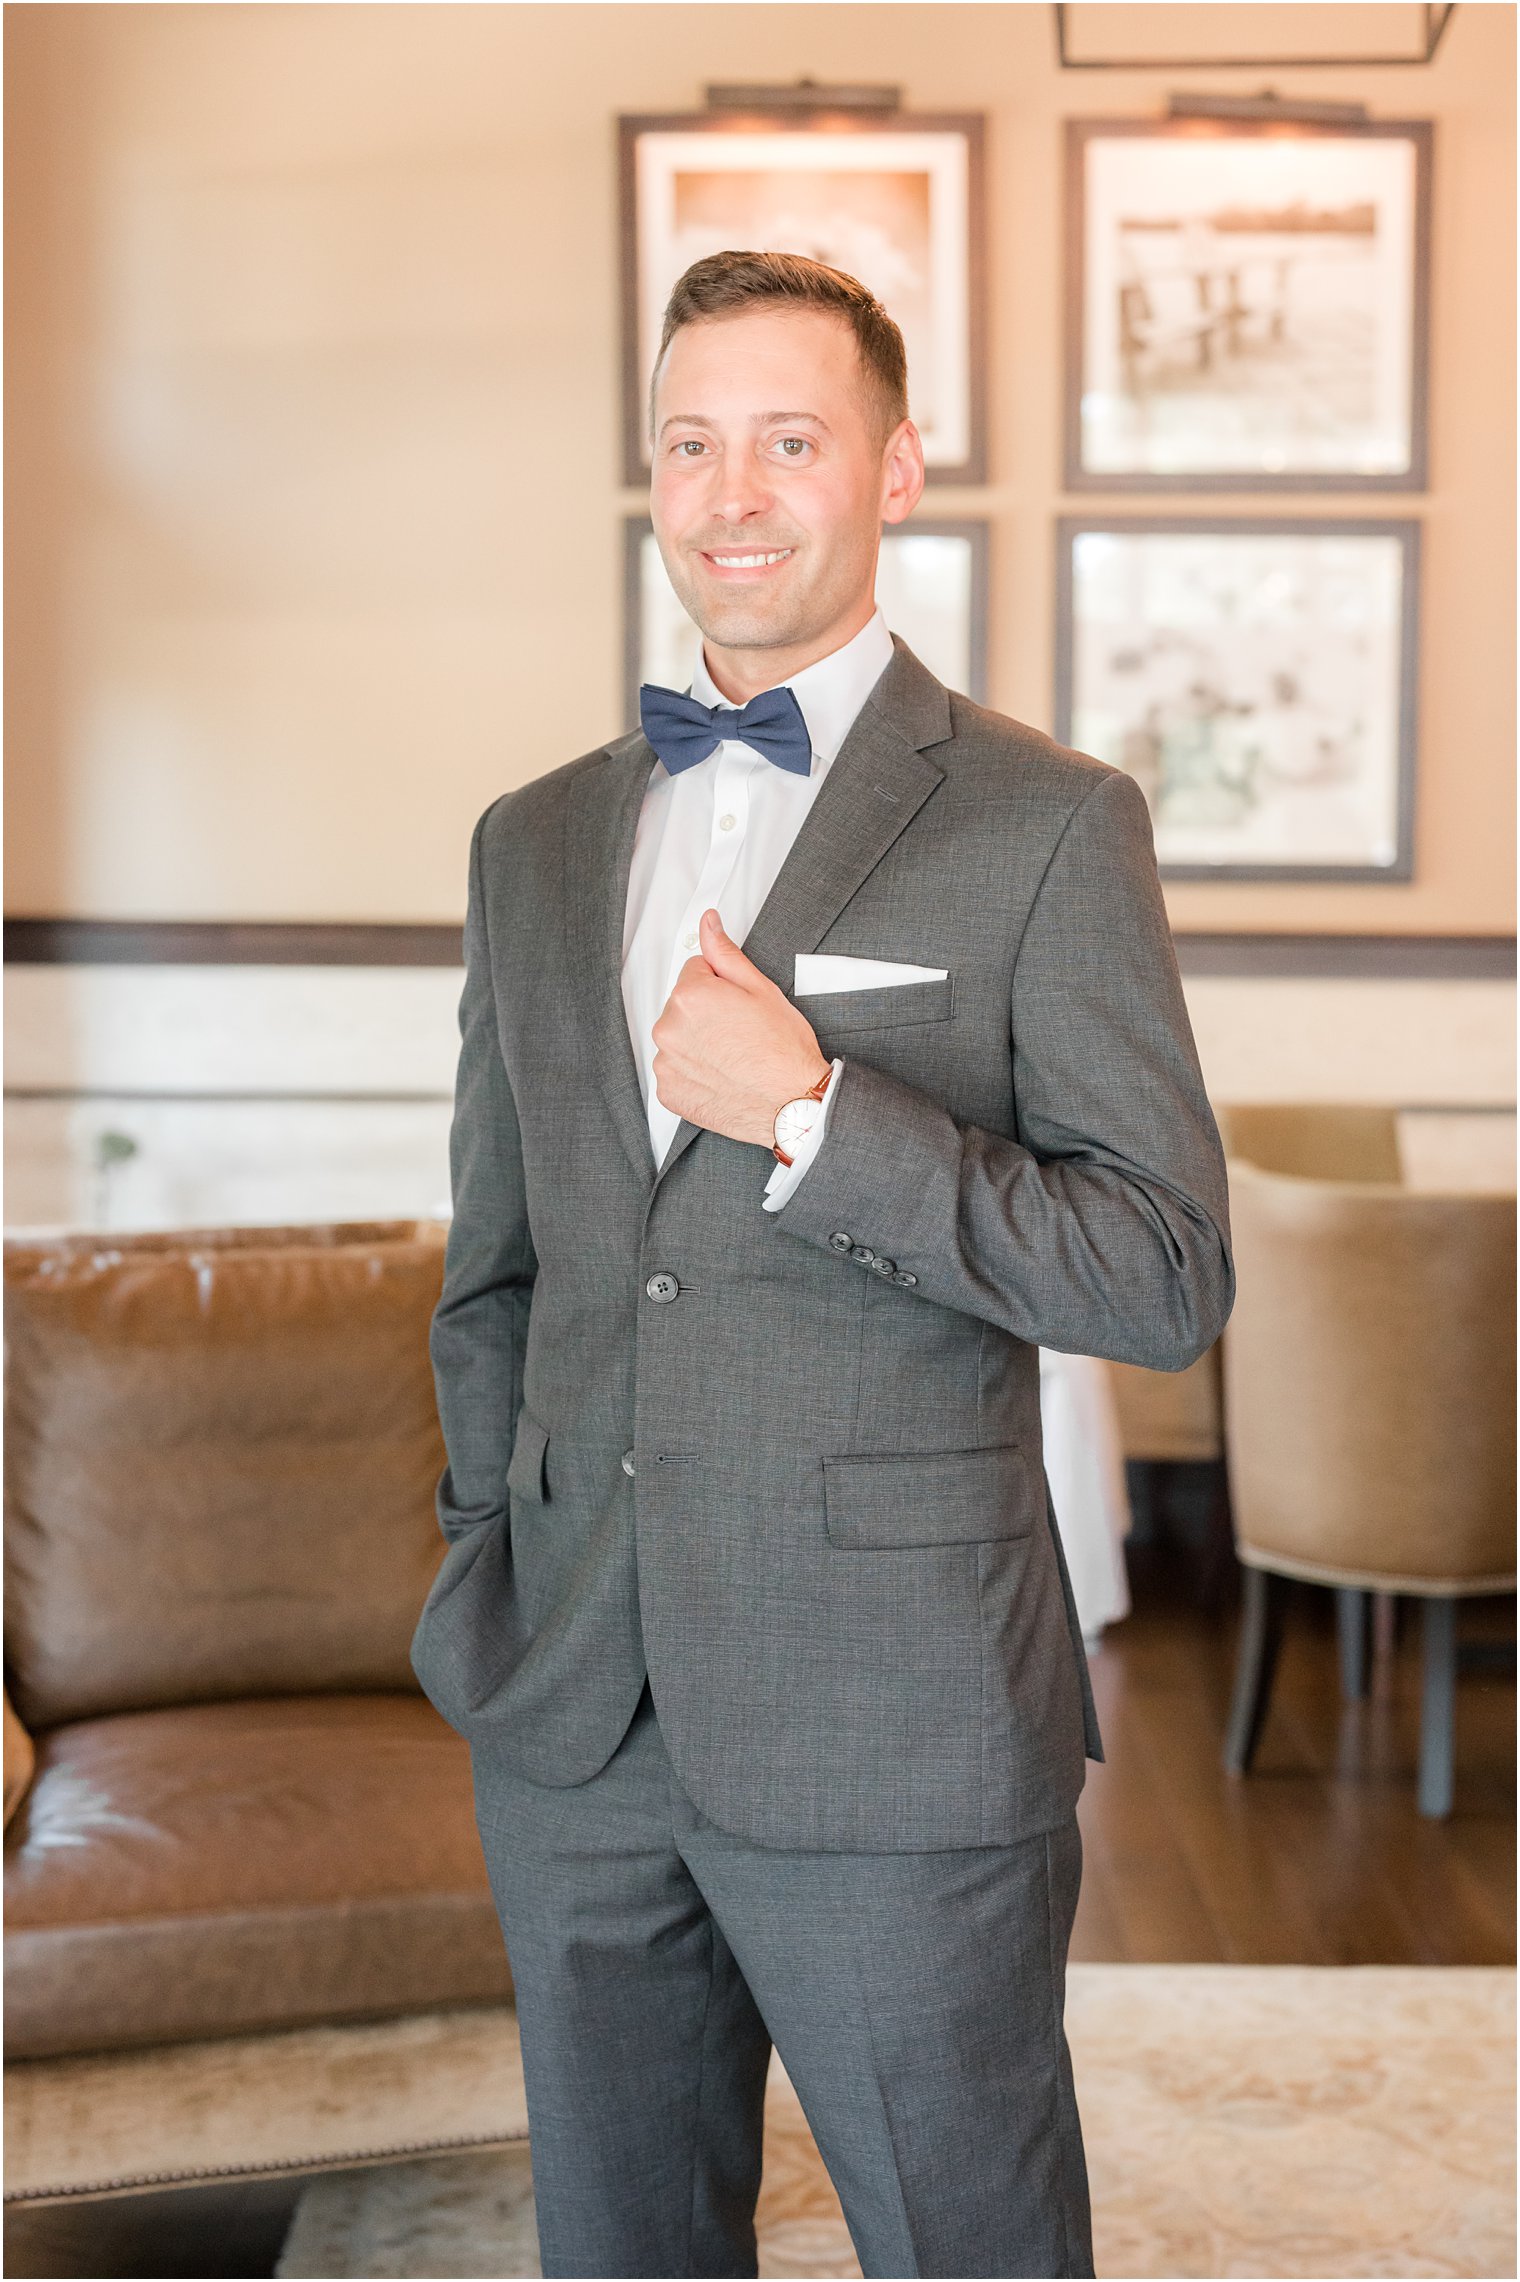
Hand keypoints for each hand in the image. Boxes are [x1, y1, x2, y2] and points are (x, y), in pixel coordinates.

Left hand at [651, 908, 830, 1148]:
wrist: (791, 1104)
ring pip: (679, 1039)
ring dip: (698, 1044)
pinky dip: (694, 1073)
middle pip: (682, 1006)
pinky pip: (676, 1071)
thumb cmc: (782, 1050)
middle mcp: (669, 1028)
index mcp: (689, 996)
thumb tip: (708, 923)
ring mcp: (666, 1063)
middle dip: (706, 1014)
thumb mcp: (760, 989)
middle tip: (740, 1033)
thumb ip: (725, 953)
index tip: (739, 1007)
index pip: (695, 972)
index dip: (722, 987)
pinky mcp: (668, 1092)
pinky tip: (722, 1076)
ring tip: (733, 1057)